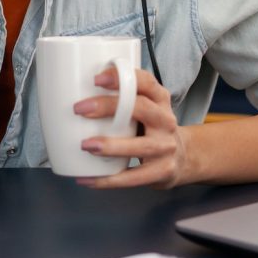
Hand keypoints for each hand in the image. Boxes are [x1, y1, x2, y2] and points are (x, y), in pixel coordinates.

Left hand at [73, 66, 188, 188]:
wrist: (182, 158)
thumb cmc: (152, 128)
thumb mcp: (146, 107)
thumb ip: (123, 99)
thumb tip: (75, 92)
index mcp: (159, 99)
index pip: (145, 82)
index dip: (122, 77)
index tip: (96, 79)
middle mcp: (166, 120)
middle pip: (141, 108)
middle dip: (109, 107)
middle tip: (80, 109)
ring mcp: (166, 147)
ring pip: (140, 146)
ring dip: (111, 146)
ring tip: (86, 146)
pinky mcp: (163, 171)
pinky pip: (134, 177)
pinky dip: (108, 180)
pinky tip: (88, 179)